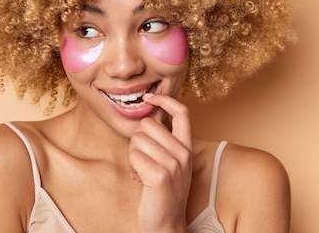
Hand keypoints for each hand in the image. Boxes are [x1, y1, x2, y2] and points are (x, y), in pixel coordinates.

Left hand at [129, 93, 192, 232]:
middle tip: (143, 161)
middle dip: (137, 140)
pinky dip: (132, 168)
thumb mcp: (168, 163)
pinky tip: (141, 180)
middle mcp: (184, 153)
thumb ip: (162, 141)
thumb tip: (146, 117)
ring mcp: (174, 164)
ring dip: (133, 156)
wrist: (165, 223)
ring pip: (137, 140)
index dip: (164, 100)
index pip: (182, 112)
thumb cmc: (161, 192)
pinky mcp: (161, 175)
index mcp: (186, 147)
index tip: (148, 98)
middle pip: (147, 124)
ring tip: (142, 172)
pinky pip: (134, 156)